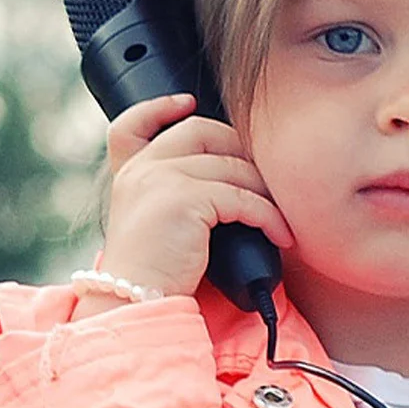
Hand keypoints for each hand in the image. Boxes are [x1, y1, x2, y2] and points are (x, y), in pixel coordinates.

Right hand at [77, 93, 293, 317]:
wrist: (134, 304)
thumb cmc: (153, 276)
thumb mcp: (154, 224)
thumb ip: (172, 194)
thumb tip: (231, 176)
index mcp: (128, 175)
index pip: (131, 125)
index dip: (159, 107)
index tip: (186, 103)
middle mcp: (140, 170)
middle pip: (201, 132)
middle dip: (240, 150)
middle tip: (262, 181)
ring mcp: (160, 179)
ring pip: (232, 166)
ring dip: (264, 191)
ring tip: (280, 217)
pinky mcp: (183, 198)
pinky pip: (242, 197)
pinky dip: (269, 217)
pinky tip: (279, 235)